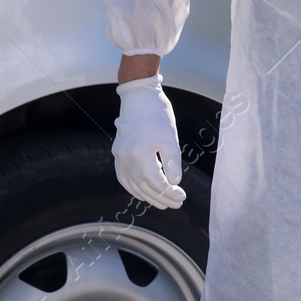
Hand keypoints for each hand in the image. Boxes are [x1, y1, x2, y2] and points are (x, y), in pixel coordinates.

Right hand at [112, 75, 186, 208]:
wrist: (138, 96)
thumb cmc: (158, 115)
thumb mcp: (170, 138)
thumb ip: (172, 162)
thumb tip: (174, 183)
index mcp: (139, 154)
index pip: (156, 182)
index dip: (170, 192)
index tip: (182, 197)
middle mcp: (126, 159)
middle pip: (144, 186)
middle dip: (162, 197)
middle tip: (177, 203)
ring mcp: (119, 157)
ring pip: (133, 185)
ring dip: (149, 196)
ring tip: (164, 202)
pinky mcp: (118, 154)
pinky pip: (124, 178)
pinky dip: (134, 188)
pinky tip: (145, 193)